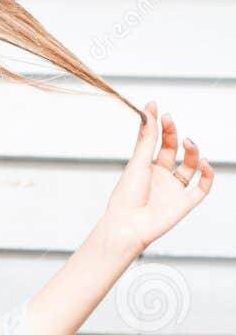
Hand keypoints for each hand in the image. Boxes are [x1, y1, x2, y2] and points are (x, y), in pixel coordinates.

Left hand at [103, 101, 213, 255]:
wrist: (127, 226)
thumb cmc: (126, 197)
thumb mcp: (137, 162)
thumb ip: (147, 139)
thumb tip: (148, 112)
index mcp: (146, 167)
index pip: (157, 141)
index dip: (159, 126)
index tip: (157, 108)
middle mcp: (161, 177)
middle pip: (174, 150)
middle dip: (173, 134)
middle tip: (169, 119)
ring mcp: (174, 189)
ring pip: (191, 166)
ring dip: (193, 152)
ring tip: (188, 142)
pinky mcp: (185, 203)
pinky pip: (202, 188)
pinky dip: (207, 175)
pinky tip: (205, 163)